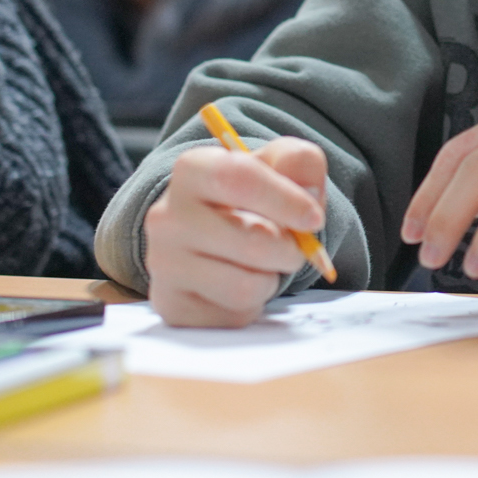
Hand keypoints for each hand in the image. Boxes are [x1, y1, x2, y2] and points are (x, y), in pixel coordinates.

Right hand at [144, 136, 327, 327]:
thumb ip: (299, 162)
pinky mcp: (172, 305)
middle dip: (289, 249)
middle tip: (290, 247)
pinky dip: (251, 304)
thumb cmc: (248, 198)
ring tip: (258, 265)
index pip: (238, 178)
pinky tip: (236, 284)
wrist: (211, 238)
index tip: (313, 218)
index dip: (285, 199)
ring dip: (269, 279)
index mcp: (192, 170)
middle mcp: (167, 217)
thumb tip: (309, 195)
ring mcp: (164, 264)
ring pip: (245, 286)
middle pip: (253, 240)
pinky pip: (234, 315)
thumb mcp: (277, 165)